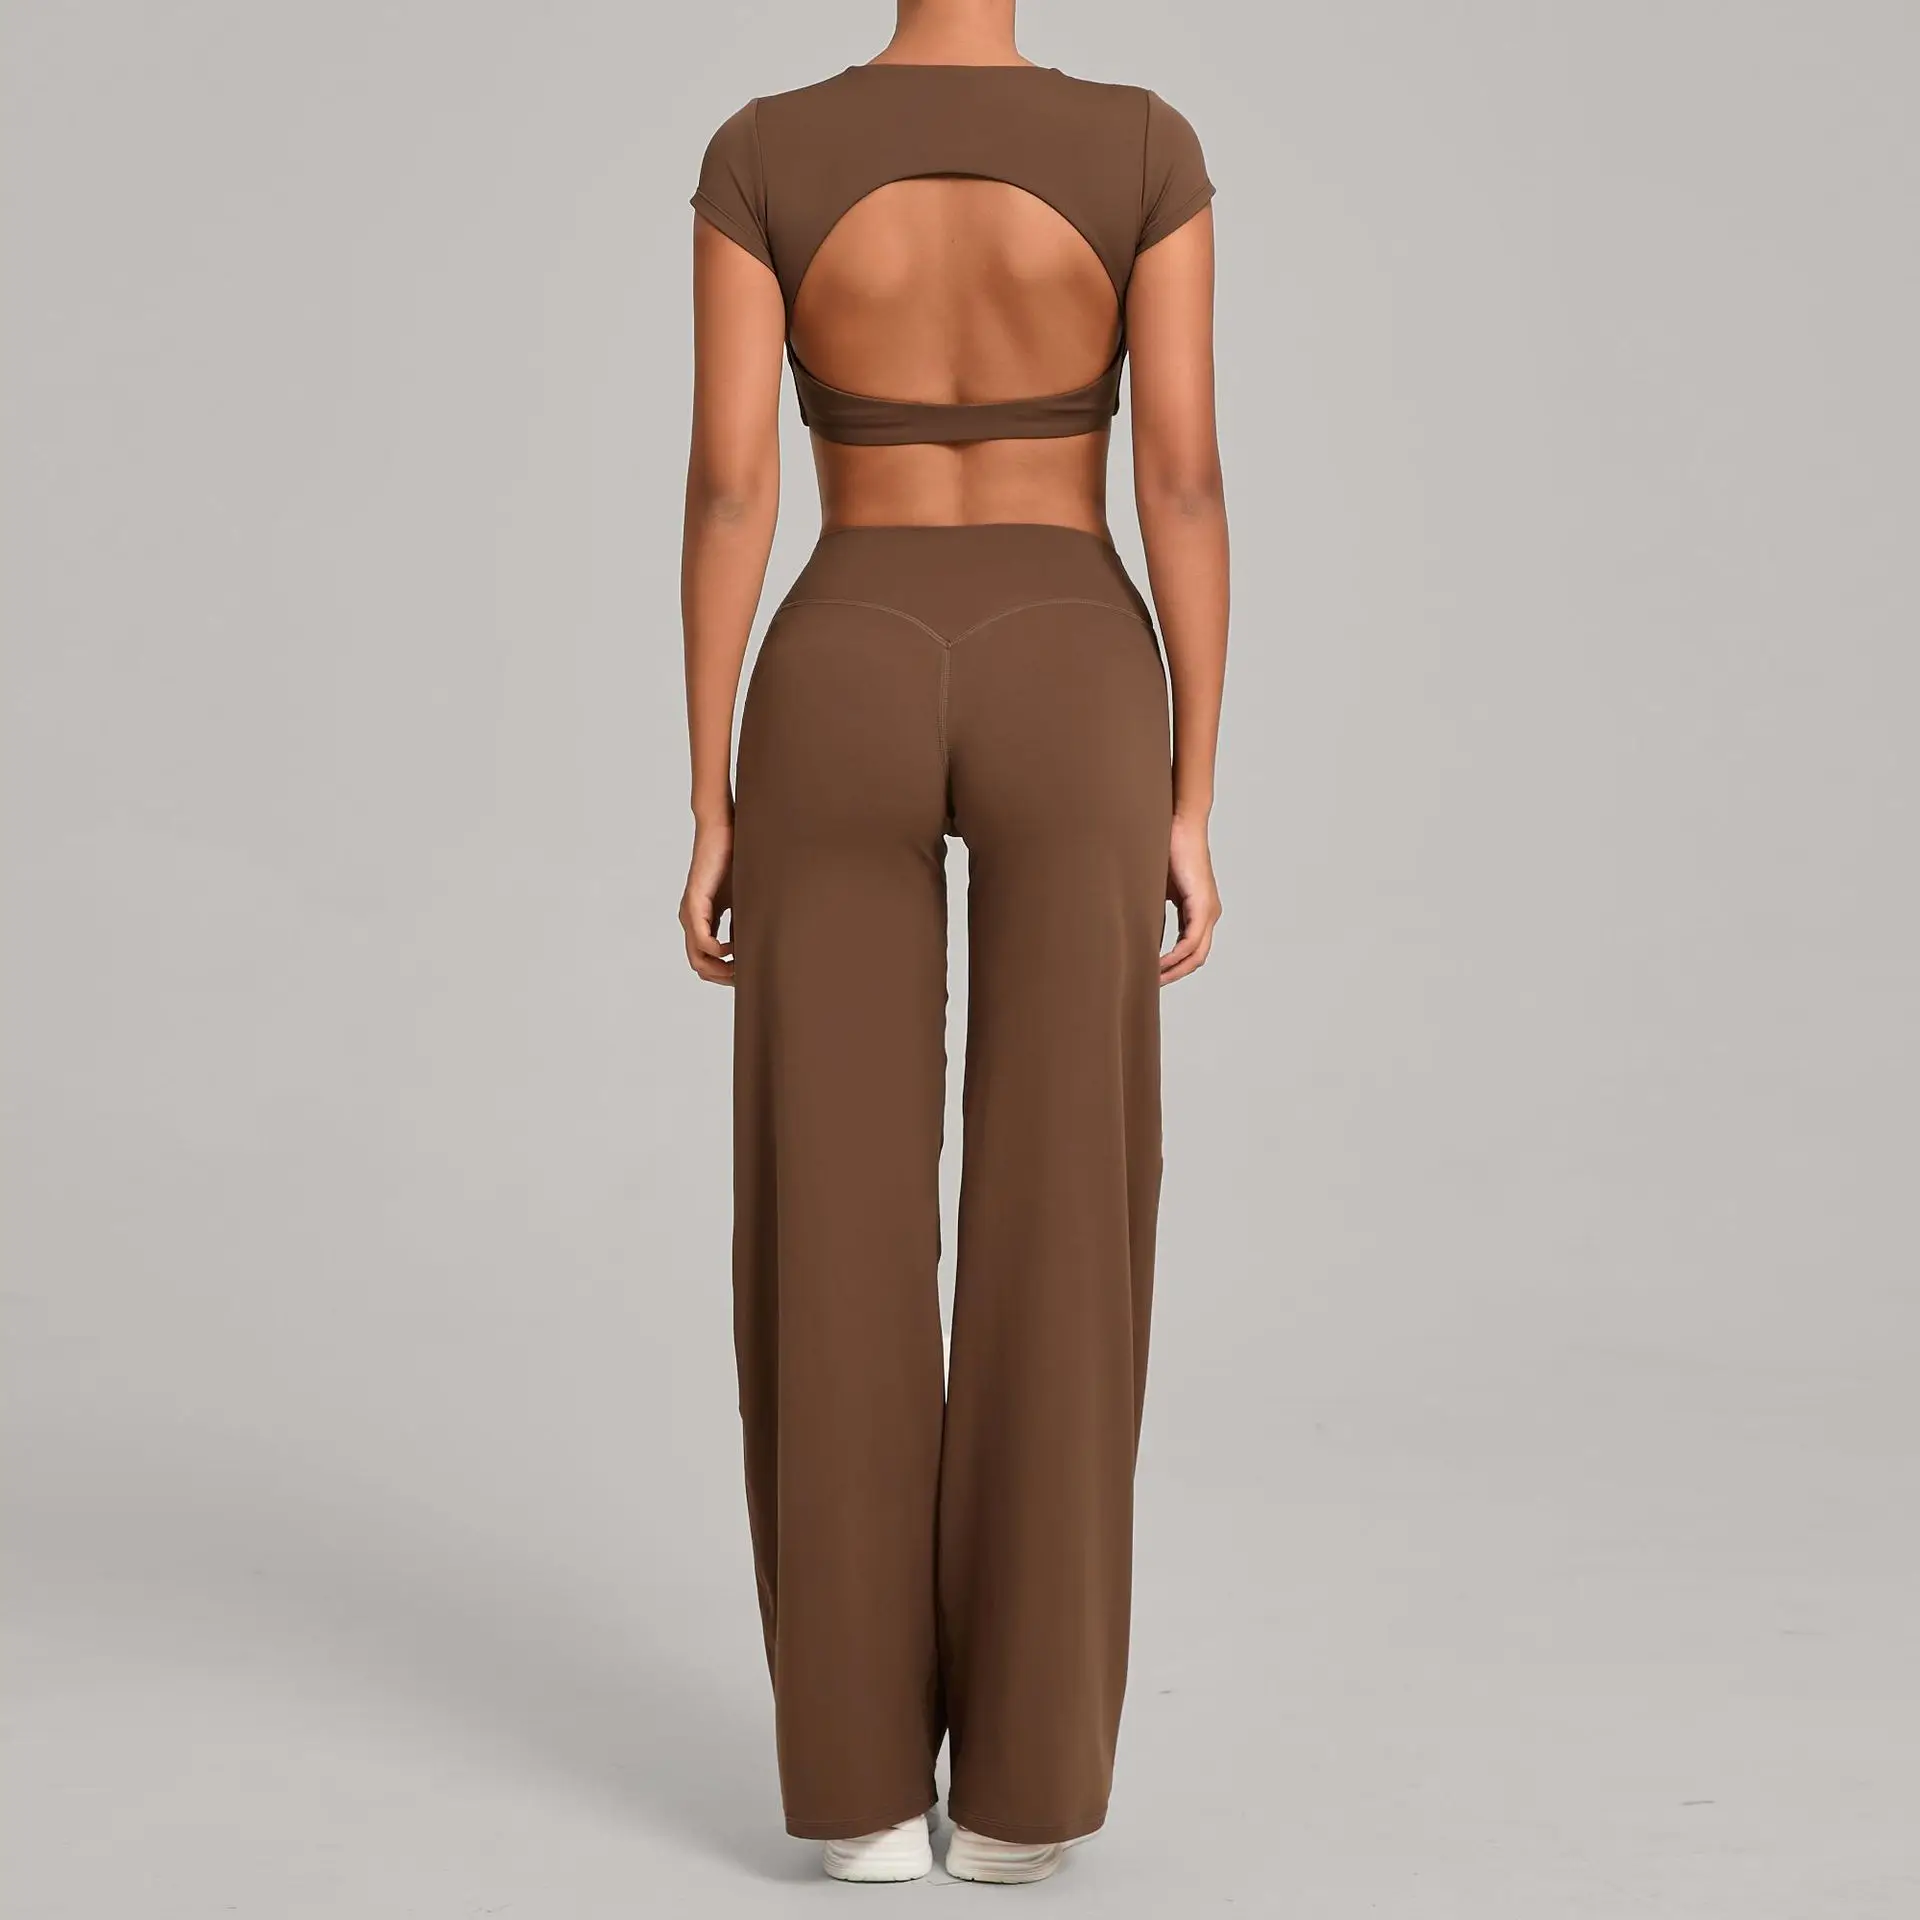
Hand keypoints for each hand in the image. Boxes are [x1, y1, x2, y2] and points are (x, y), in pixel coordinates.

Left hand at [679, 816, 734, 984]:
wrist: (723, 830)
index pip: (705, 961)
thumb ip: (741, 922)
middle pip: (700, 966)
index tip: (746, 974)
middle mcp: (690, 920)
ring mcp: (690, 912)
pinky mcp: (694, 901)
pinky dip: (716, 949)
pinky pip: (701, 938)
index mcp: (700, 920)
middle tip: (745, 976)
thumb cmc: (733, 859)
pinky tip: (733, 947)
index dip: (724, 974)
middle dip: (723, 977)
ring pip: (697, 958)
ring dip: (720, 968)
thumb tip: (754, 948)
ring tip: (741, 965)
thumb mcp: (741, 899)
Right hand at [1161, 813, 1220, 984]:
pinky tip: (1157, 963)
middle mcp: (1209, 913)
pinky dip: (1174, 957)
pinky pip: (1191, 943)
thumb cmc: (1166, 848)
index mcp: (1200, 910)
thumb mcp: (1156, 888)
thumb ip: (1153, 910)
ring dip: (1175, 970)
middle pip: (1196, 958)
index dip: (1173, 966)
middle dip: (1174, 975)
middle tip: (1151, 984)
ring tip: (1152, 978)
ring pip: (1196, 954)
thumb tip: (1137, 931)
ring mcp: (1209, 910)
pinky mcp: (1202, 905)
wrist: (1180, 823)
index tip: (1152, 975)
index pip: (1191, 949)